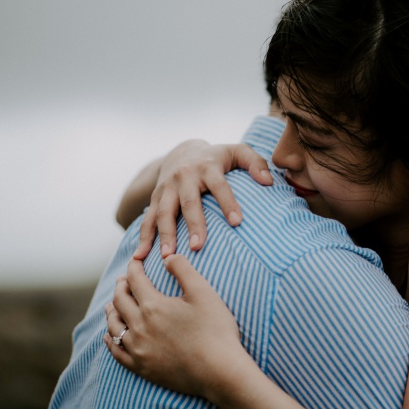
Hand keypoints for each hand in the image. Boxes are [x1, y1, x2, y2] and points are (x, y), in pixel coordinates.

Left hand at [104, 256, 247, 398]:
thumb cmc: (215, 329)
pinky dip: (110, 340)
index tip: (135, 260)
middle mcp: (139, 326)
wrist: (219, 371)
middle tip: (124, 279)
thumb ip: (183, 269)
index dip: (134, 267)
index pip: (135, 280)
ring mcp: (138, 349)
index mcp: (153, 306)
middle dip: (121, 286)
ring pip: (114, 325)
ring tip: (113, 303)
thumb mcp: (203, 292)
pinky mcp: (141, 367)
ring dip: (111, 310)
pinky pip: (117, 352)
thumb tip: (167, 256)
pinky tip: (109, 335)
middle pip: (120, 301)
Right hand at [133, 141, 272, 259]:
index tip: (237, 222)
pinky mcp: (155, 199)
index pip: (219, 186)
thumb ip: (256, 163)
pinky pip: (147, 219)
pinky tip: (140, 257)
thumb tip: (268, 181)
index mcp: (207, 167)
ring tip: (168, 257)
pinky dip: (143, 238)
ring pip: (164, 213)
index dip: (228, 203)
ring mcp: (167, 188)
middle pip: (189, 202)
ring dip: (165, 235)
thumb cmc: (217, 158)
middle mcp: (184, 176)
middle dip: (193, 224)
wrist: (182, 151)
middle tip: (198, 247)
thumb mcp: (238, 152)